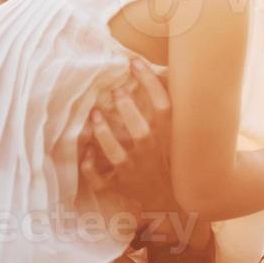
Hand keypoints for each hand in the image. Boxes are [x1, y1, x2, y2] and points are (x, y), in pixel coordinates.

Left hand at [76, 58, 173, 215]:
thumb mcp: (177, 134)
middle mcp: (152, 153)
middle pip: (142, 132)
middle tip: (117, 91)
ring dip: (105, 135)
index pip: (164, 107)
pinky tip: (86, 151)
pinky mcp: (120, 185)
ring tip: (95, 114)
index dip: (151, 83)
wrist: (169, 199)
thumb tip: (164, 69)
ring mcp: (135, 170)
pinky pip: (102, 179)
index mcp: (167, 137)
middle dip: (129, 111)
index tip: (135, 62)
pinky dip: (91, 168)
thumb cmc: (169, 158)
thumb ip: (168, 107)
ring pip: (118, 155)